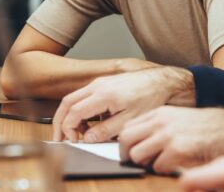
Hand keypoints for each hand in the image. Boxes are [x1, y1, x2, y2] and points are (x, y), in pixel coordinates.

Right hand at [52, 66, 194, 141]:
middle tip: (59, 138)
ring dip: (71, 116)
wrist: (163, 82)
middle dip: (60, 121)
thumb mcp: (129, 120)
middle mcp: (98, 85)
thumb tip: (88, 138)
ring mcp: (100, 82)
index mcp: (102, 94)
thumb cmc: (150, 98)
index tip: (73, 140)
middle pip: (67, 102)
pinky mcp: (105, 83)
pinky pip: (85, 96)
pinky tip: (91, 123)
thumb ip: (106, 130)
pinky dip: (81, 109)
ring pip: (74, 98)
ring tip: (77, 134)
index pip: (74, 112)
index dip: (68, 128)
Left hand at [118, 107, 223, 173]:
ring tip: (159, 163)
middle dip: (127, 155)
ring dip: (145, 163)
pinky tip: (175, 165)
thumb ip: (157, 127)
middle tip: (137, 162)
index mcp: (158, 114)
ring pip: (137, 155)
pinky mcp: (177, 150)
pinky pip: (157, 166)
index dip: (126, 144)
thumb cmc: (204, 128)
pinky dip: (163, 170)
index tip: (129, 152)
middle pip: (125, 140)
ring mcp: (168, 136)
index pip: (127, 128)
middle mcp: (160, 122)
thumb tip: (135, 144)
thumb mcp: (176, 119)